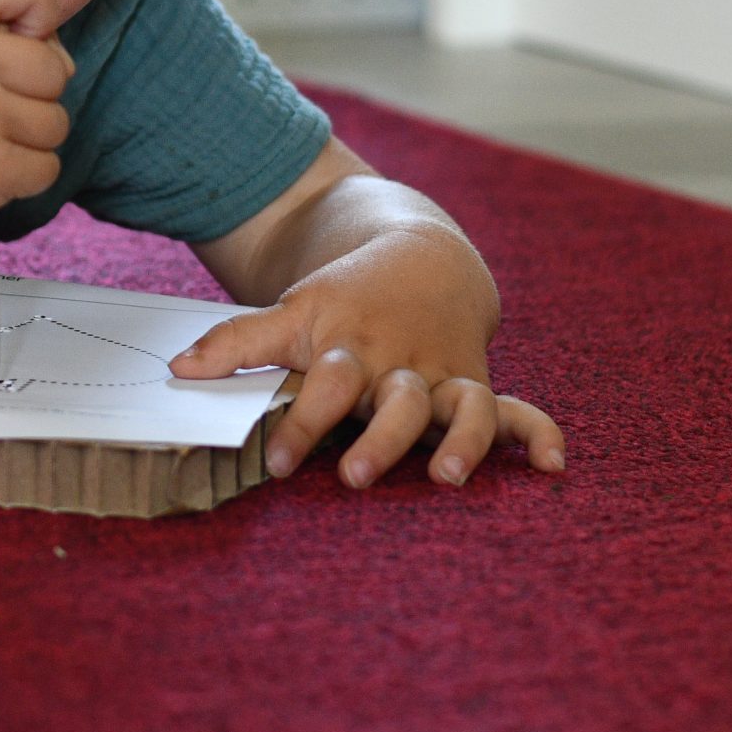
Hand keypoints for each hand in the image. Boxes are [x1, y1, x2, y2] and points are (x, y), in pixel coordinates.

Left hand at [168, 230, 565, 488]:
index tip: (276, 459)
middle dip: (378, 438)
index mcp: (351, 346)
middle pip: (397, 401)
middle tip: (352, 475)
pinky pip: (517, 411)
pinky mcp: (477, 384)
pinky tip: (554, 467)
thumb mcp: (291, 311)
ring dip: (461, 441)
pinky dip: (539, 435)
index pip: (326, 383)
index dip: (302, 420)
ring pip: (463, 407)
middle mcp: (402, 365)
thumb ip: (238, 343)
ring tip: (448, 477)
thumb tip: (176, 369)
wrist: (418, 254)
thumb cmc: (343, 298)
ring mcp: (444, 376)